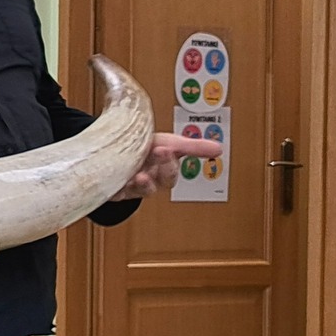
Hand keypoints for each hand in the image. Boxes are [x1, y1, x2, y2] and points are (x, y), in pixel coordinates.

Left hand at [108, 131, 223, 200]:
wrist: (118, 152)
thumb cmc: (147, 149)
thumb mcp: (170, 143)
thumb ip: (194, 147)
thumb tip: (219, 148)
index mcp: (165, 169)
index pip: (173, 169)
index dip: (170, 161)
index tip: (166, 147)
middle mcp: (152, 178)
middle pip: (162, 180)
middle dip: (162, 167)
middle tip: (158, 151)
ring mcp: (134, 185)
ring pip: (143, 189)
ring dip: (143, 183)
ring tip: (140, 176)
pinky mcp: (117, 189)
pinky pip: (118, 192)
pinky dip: (118, 187)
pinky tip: (119, 181)